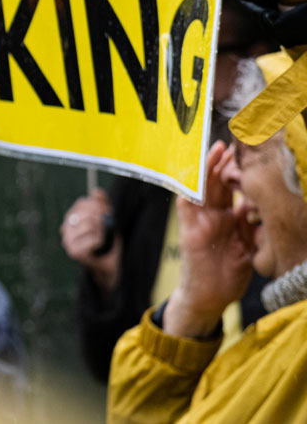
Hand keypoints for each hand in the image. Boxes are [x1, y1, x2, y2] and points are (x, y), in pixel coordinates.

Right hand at [61, 189, 120, 291]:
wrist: (109, 262)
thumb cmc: (107, 239)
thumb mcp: (106, 218)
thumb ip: (102, 204)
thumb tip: (96, 190)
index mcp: (70, 217)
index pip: (82, 203)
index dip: (97, 205)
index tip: (107, 211)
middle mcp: (65, 227)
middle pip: (85, 214)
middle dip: (101, 218)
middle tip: (108, 224)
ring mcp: (68, 240)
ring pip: (89, 226)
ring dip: (102, 231)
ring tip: (104, 237)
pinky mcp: (74, 252)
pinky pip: (93, 239)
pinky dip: (101, 242)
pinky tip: (100, 246)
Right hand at [163, 141, 254, 338]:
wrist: (209, 299)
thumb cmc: (227, 275)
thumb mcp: (247, 248)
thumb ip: (250, 227)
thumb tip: (256, 204)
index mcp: (226, 219)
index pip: (230, 189)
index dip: (236, 171)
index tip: (244, 153)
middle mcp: (211, 217)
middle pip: (215, 184)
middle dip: (221, 163)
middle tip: (229, 144)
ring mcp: (199, 222)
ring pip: (200, 189)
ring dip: (206, 170)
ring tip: (214, 152)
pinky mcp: (190, 232)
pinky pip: (186, 207)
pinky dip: (187, 191)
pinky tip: (191, 176)